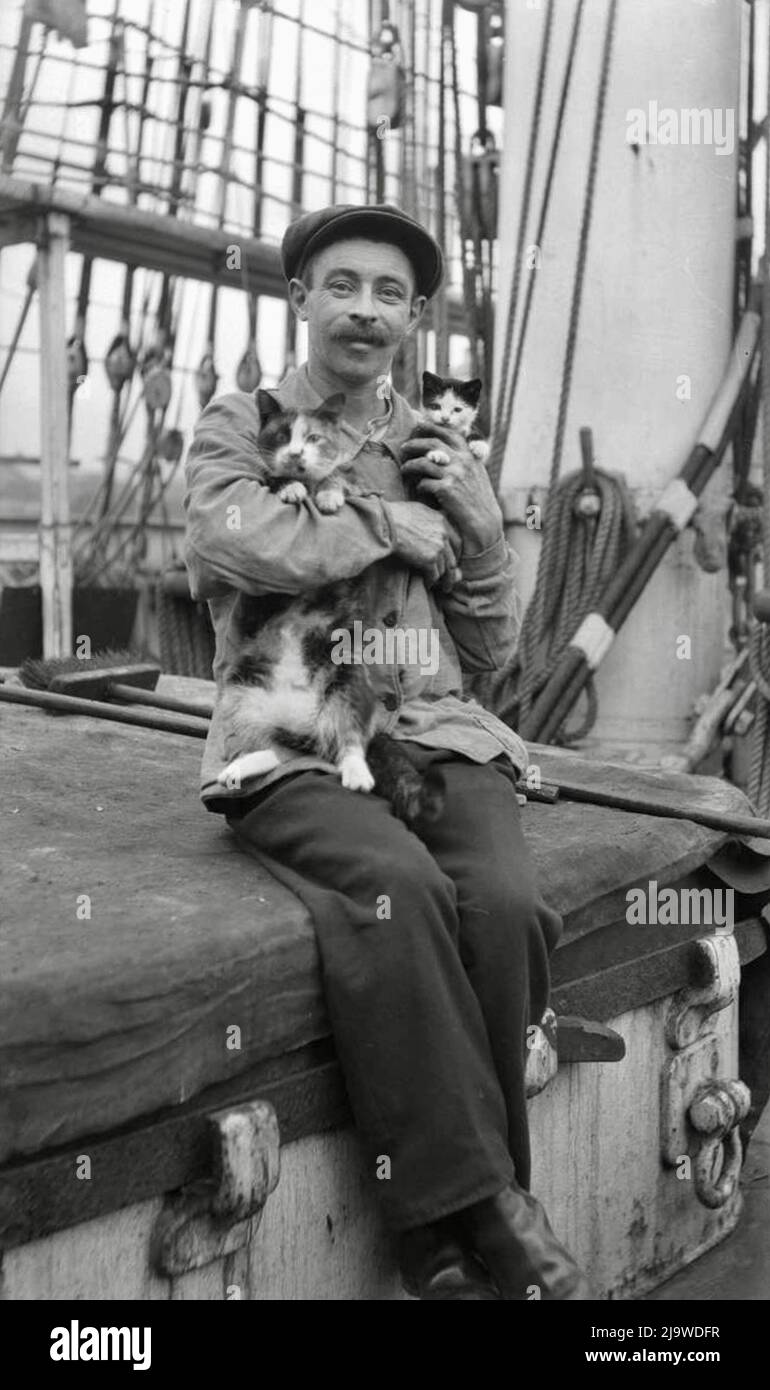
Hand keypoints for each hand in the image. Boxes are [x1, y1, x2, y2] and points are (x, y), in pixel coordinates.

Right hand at [384, 499, 462, 588]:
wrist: (385, 523)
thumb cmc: (394, 515)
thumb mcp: (417, 510)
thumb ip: (428, 519)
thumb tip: (428, 525)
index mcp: (441, 521)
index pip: (456, 541)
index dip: (455, 554)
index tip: (451, 562)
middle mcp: (443, 534)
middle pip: (452, 558)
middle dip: (452, 571)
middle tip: (450, 580)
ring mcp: (438, 547)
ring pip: (444, 569)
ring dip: (441, 579)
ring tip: (440, 587)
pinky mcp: (430, 559)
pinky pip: (434, 575)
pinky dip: (431, 582)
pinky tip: (427, 585)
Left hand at [400, 424, 502, 553]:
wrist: (485, 523)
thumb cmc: (479, 501)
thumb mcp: (476, 475)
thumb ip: (464, 462)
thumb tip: (445, 452)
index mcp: (470, 456)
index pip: (449, 434)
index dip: (432, 428)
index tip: (418, 426)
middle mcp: (462, 462)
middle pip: (432, 444)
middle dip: (414, 444)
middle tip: (403, 448)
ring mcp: (454, 475)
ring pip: (424, 462)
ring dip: (410, 465)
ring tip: (404, 469)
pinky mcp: (446, 490)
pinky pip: (424, 483)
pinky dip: (419, 486)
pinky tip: (419, 490)